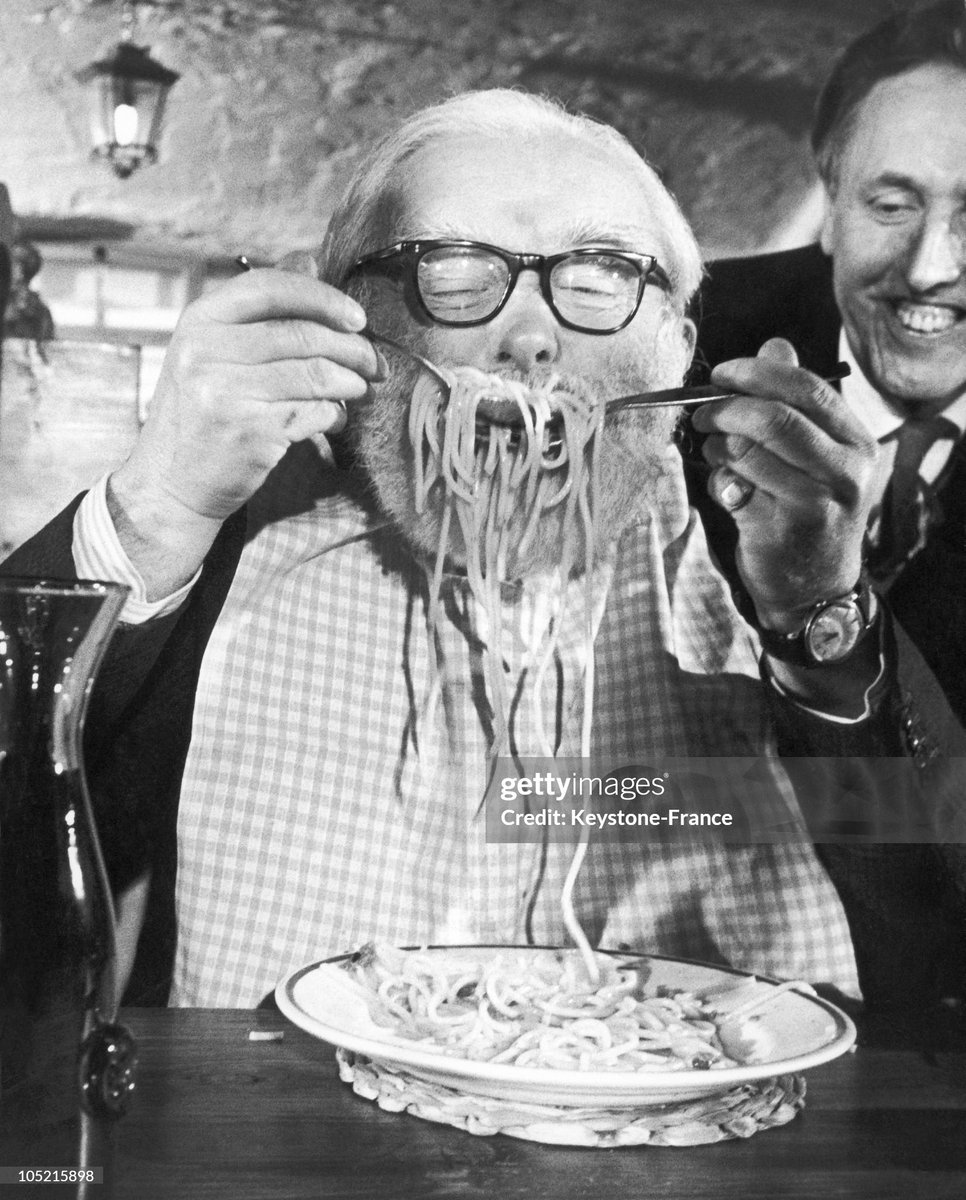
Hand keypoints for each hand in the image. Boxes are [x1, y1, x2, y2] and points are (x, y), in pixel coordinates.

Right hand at [107, 255, 383, 596]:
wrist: (171, 484)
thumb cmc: (202, 414)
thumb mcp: (212, 352)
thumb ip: (259, 311)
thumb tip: (312, 259)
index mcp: (199, 321)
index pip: (270, 287)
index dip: (323, 298)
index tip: (356, 318)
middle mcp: (206, 351)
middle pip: (302, 334)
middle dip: (353, 348)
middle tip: (375, 364)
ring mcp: (225, 391)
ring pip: (316, 374)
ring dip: (352, 382)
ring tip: (360, 389)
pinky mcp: (249, 431)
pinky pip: (314, 412)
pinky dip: (335, 415)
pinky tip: (334, 420)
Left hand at [691, 339, 881, 629]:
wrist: (814, 588)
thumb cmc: (806, 511)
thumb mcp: (811, 454)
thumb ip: (793, 402)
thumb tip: (775, 345)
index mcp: (855, 441)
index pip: (807, 387)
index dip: (757, 373)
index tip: (721, 374)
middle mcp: (846, 470)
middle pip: (776, 418)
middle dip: (727, 409)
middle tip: (701, 415)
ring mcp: (819, 502)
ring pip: (750, 452)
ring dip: (718, 448)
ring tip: (715, 455)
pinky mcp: (785, 529)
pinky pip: (737, 488)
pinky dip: (720, 482)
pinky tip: (727, 491)